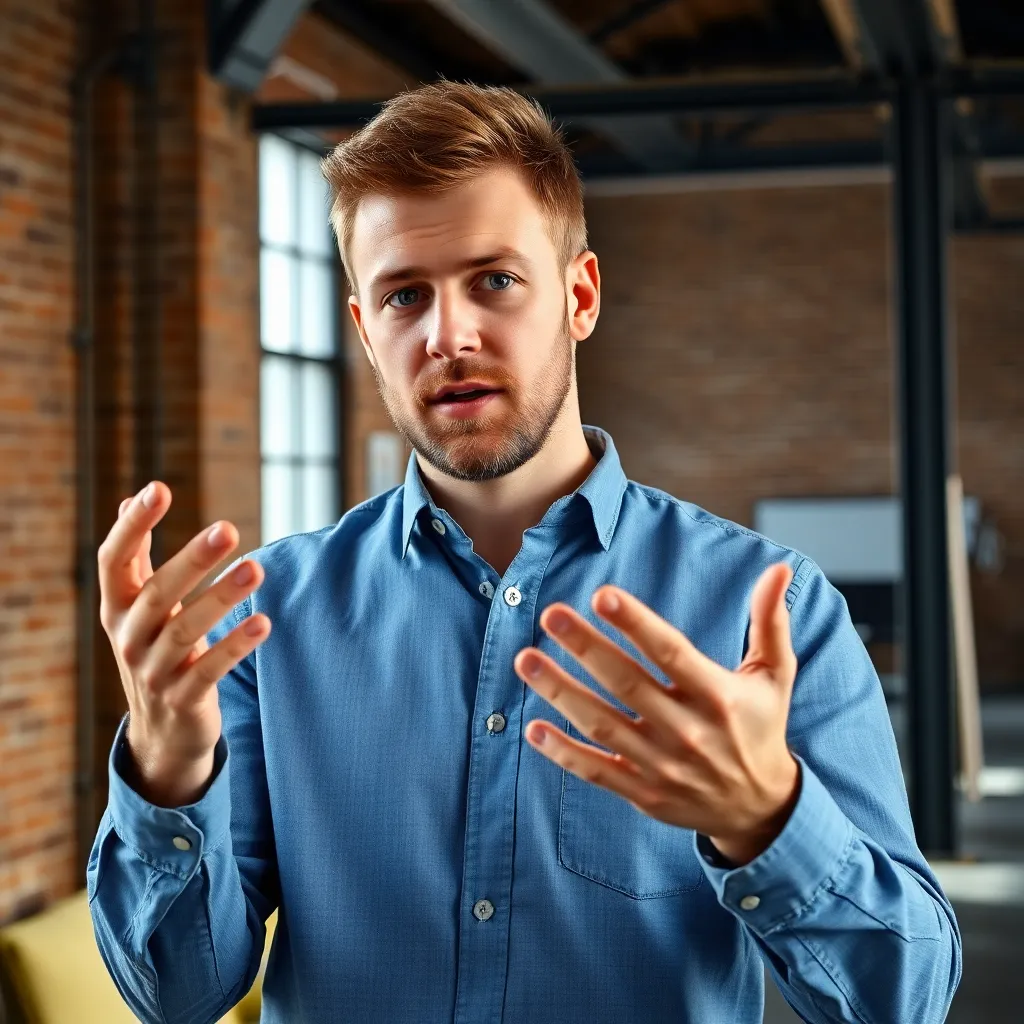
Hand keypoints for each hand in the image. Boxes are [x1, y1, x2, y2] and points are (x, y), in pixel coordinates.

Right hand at [97, 481, 270, 805]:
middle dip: (192, 560)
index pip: (114, 560)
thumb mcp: (139, 607)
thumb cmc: (156, 649)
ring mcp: (153, 671)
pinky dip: (235, 646)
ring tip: (256, 568)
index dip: (132, 525)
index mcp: (117, 607)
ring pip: (186, 630)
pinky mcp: (183, 698)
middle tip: (228, 528)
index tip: (158, 489)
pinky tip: (264, 623)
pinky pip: (209, 670)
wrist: (161, 731)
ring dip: (222, 597)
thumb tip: (128, 499)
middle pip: (157, 593)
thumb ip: (136, 558)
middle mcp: (129, 637)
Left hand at [513, 563, 800, 865]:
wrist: (761, 809)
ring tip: (525, 659)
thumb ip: (770, 622)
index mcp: (719, 696)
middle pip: (628, 684)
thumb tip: (779, 569)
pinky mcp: (643, 792)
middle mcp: (688, 731)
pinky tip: (533, 728)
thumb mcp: (775, 676)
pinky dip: (564, 752)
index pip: (671, 654)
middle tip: (551, 615)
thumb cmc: (761, 727)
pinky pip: (596, 772)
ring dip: (561, 692)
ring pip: (602, 725)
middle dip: (587, 647)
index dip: (636, 624)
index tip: (602, 596)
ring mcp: (662, 766)